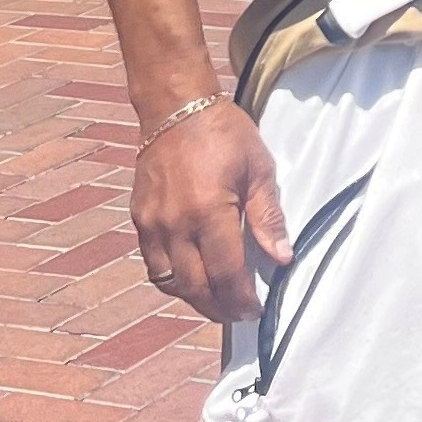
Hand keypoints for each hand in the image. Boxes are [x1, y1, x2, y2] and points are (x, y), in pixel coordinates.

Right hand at [131, 99, 288, 323]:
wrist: (175, 107)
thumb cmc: (223, 133)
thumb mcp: (258, 169)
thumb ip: (268, 218)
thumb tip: (282, 258)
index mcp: (208, 212)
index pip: (226, 274)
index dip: (242, 300)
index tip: (255, 310)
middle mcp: (175, 224)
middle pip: (195, 287)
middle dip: (220, 308)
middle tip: (239, 314)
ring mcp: (152, 223)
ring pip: (170, 282)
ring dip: (194, 299)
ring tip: (218, 302)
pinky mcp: (139, 219)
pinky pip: (154, 264)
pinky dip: (173, 280)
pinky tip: (192, 278)